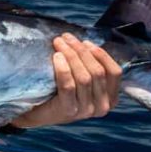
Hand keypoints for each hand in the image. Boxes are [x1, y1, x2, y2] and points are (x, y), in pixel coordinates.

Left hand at [9, 33, 123, 127]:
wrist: (36, 113)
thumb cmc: (58, 91)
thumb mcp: (80, 81)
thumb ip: (88, 67)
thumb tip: (84, 42)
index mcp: (110, 98)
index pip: (114, 72)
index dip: (101, 54)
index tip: (85, 41)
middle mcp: (102, 106)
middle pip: (97, 72)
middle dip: (81, 51)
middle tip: (66, 38)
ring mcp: (86, 111)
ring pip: (84, 77)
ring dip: (71, 56)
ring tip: (58, 43)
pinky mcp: (68, 111)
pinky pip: (69, 85)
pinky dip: (63, 69)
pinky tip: (56, 57)